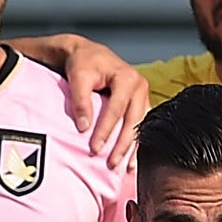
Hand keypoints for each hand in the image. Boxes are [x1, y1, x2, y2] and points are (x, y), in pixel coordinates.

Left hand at [56, 38, 150, 168]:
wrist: (88, 54)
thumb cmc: (83, 63)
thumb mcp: (78, 77)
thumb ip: (81, 101)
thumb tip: (84, 127)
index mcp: (127, 78)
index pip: (116, 109)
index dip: (106, 130)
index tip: (94, 148)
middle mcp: (140, 87)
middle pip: (134, 121)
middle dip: (123, 144)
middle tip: (112, 164)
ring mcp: (142, 96)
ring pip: (141, 126)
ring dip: (133, 148)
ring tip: (125, 168)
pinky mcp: (139, 104)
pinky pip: (141, 126)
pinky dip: (136, 142)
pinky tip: (131, 159)